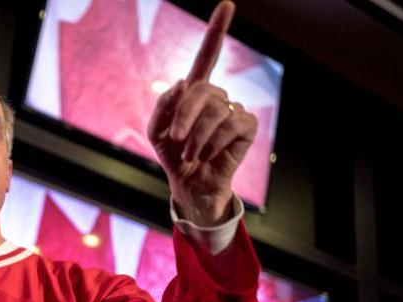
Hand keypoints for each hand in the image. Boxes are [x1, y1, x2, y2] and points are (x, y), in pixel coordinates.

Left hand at [147, 1, 257, 225]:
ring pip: (215, 111)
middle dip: (183, 115)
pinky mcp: (246, 126)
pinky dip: (213, 142)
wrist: (189, 183)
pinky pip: (230, 124)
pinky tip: (207, 155)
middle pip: (201, 90)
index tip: (228, 4)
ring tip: (190, 154)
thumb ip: (163, 106)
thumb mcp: (156, 131)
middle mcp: (216, 95)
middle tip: (175, 139)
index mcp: (194, 91)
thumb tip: (183, 84)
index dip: (217, 30)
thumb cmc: (173, 155)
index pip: (206, 56)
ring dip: (196, 137)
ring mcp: (233, 109)